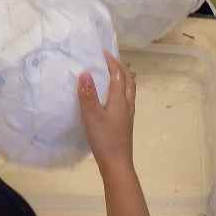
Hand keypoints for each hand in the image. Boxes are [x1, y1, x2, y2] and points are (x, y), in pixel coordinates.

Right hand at [79, 51, 135, 174]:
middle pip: (128, 80)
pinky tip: (113, 98)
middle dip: (120, 68)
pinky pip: (126, 99)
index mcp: (120, 100)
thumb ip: (88, 95)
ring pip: (130, 90)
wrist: (117, 164)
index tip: (103, 52)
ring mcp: (128, 114)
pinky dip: (122, 90)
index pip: (118, 75)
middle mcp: (127, 104)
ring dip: (123, 78)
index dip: (112, 62)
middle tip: (110, 60)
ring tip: (114, 74)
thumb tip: (85, 72)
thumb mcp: (92, 116)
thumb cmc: (104, 139)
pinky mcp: (125, 123)